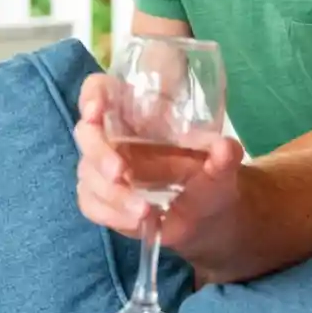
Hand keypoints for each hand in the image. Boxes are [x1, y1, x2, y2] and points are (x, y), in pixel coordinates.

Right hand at [74, 72, 244, 278]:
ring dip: (112, 194)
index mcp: (136, 112)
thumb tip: (226, 148)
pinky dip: (111, 214)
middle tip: (120, 173)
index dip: (92, 96)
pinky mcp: (100, 197)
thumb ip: (224, 156)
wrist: (206, 216)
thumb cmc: (208, 175)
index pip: (100, 90)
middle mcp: (113, 135)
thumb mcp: (222, 166)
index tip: (96, 112)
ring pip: (88, 173)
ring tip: (145, 212)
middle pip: (86, 133)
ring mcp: (101, 167)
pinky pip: (90, 203)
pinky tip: (139, 222)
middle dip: (99, 153)